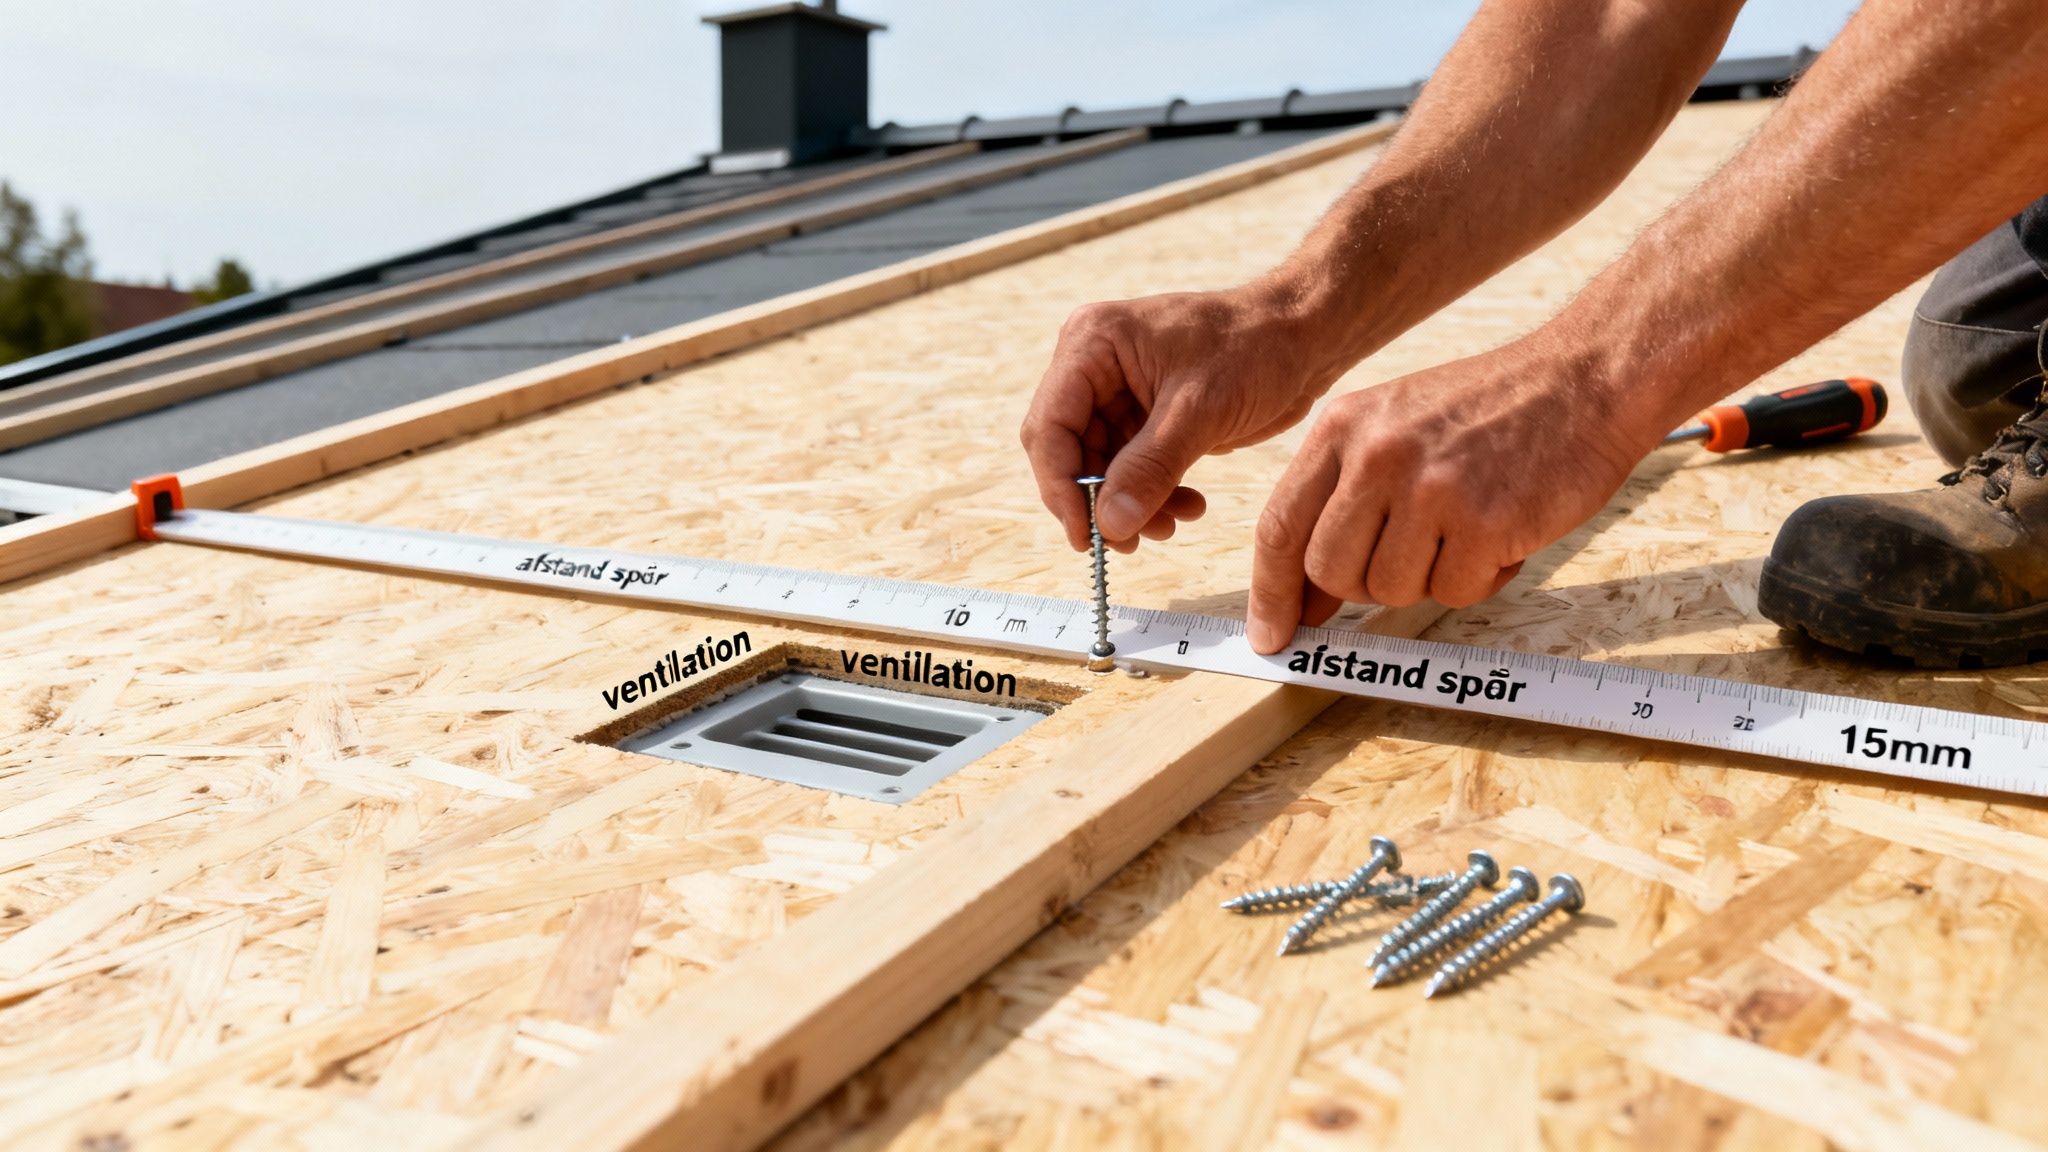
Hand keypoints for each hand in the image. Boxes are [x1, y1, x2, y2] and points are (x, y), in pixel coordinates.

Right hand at [1020, 285, 1337, 551]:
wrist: (1305, 337)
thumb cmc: (1256, 347)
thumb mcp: (1199, 410)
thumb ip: (1149, 468)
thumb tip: (1110, 525)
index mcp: (1092, 344)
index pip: (1050, 426)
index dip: (1061, 487)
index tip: (1085, 536)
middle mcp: (1094, 366)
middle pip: (1068, 451)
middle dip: (1099, 500)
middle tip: (1129, 542)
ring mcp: (1118, 392)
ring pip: (1100, 468)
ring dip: (1130, 505)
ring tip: (1171, 524)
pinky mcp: (1145, 416)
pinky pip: (1131, 469)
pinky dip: (1153, 495)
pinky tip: (1188, 506)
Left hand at [1247, 339, 1651, 652]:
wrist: (1584, 379)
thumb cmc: (1488, 412)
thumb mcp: (1394, 427)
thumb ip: (1342, 501)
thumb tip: (1303, 599)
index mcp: (1343, 427)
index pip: (1280, 527)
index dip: (1270, 593)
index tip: (1271, 636)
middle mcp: (1377, 456)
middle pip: (1331, 572)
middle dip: (1364, 585)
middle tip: (1414, 556)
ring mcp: (1430, 489)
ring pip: (1389, 590)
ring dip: (1428, 579)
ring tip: (1465, 530)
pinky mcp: (1484, 522)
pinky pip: (1453, 593)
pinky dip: (1479, 578)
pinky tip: (1501, 536)